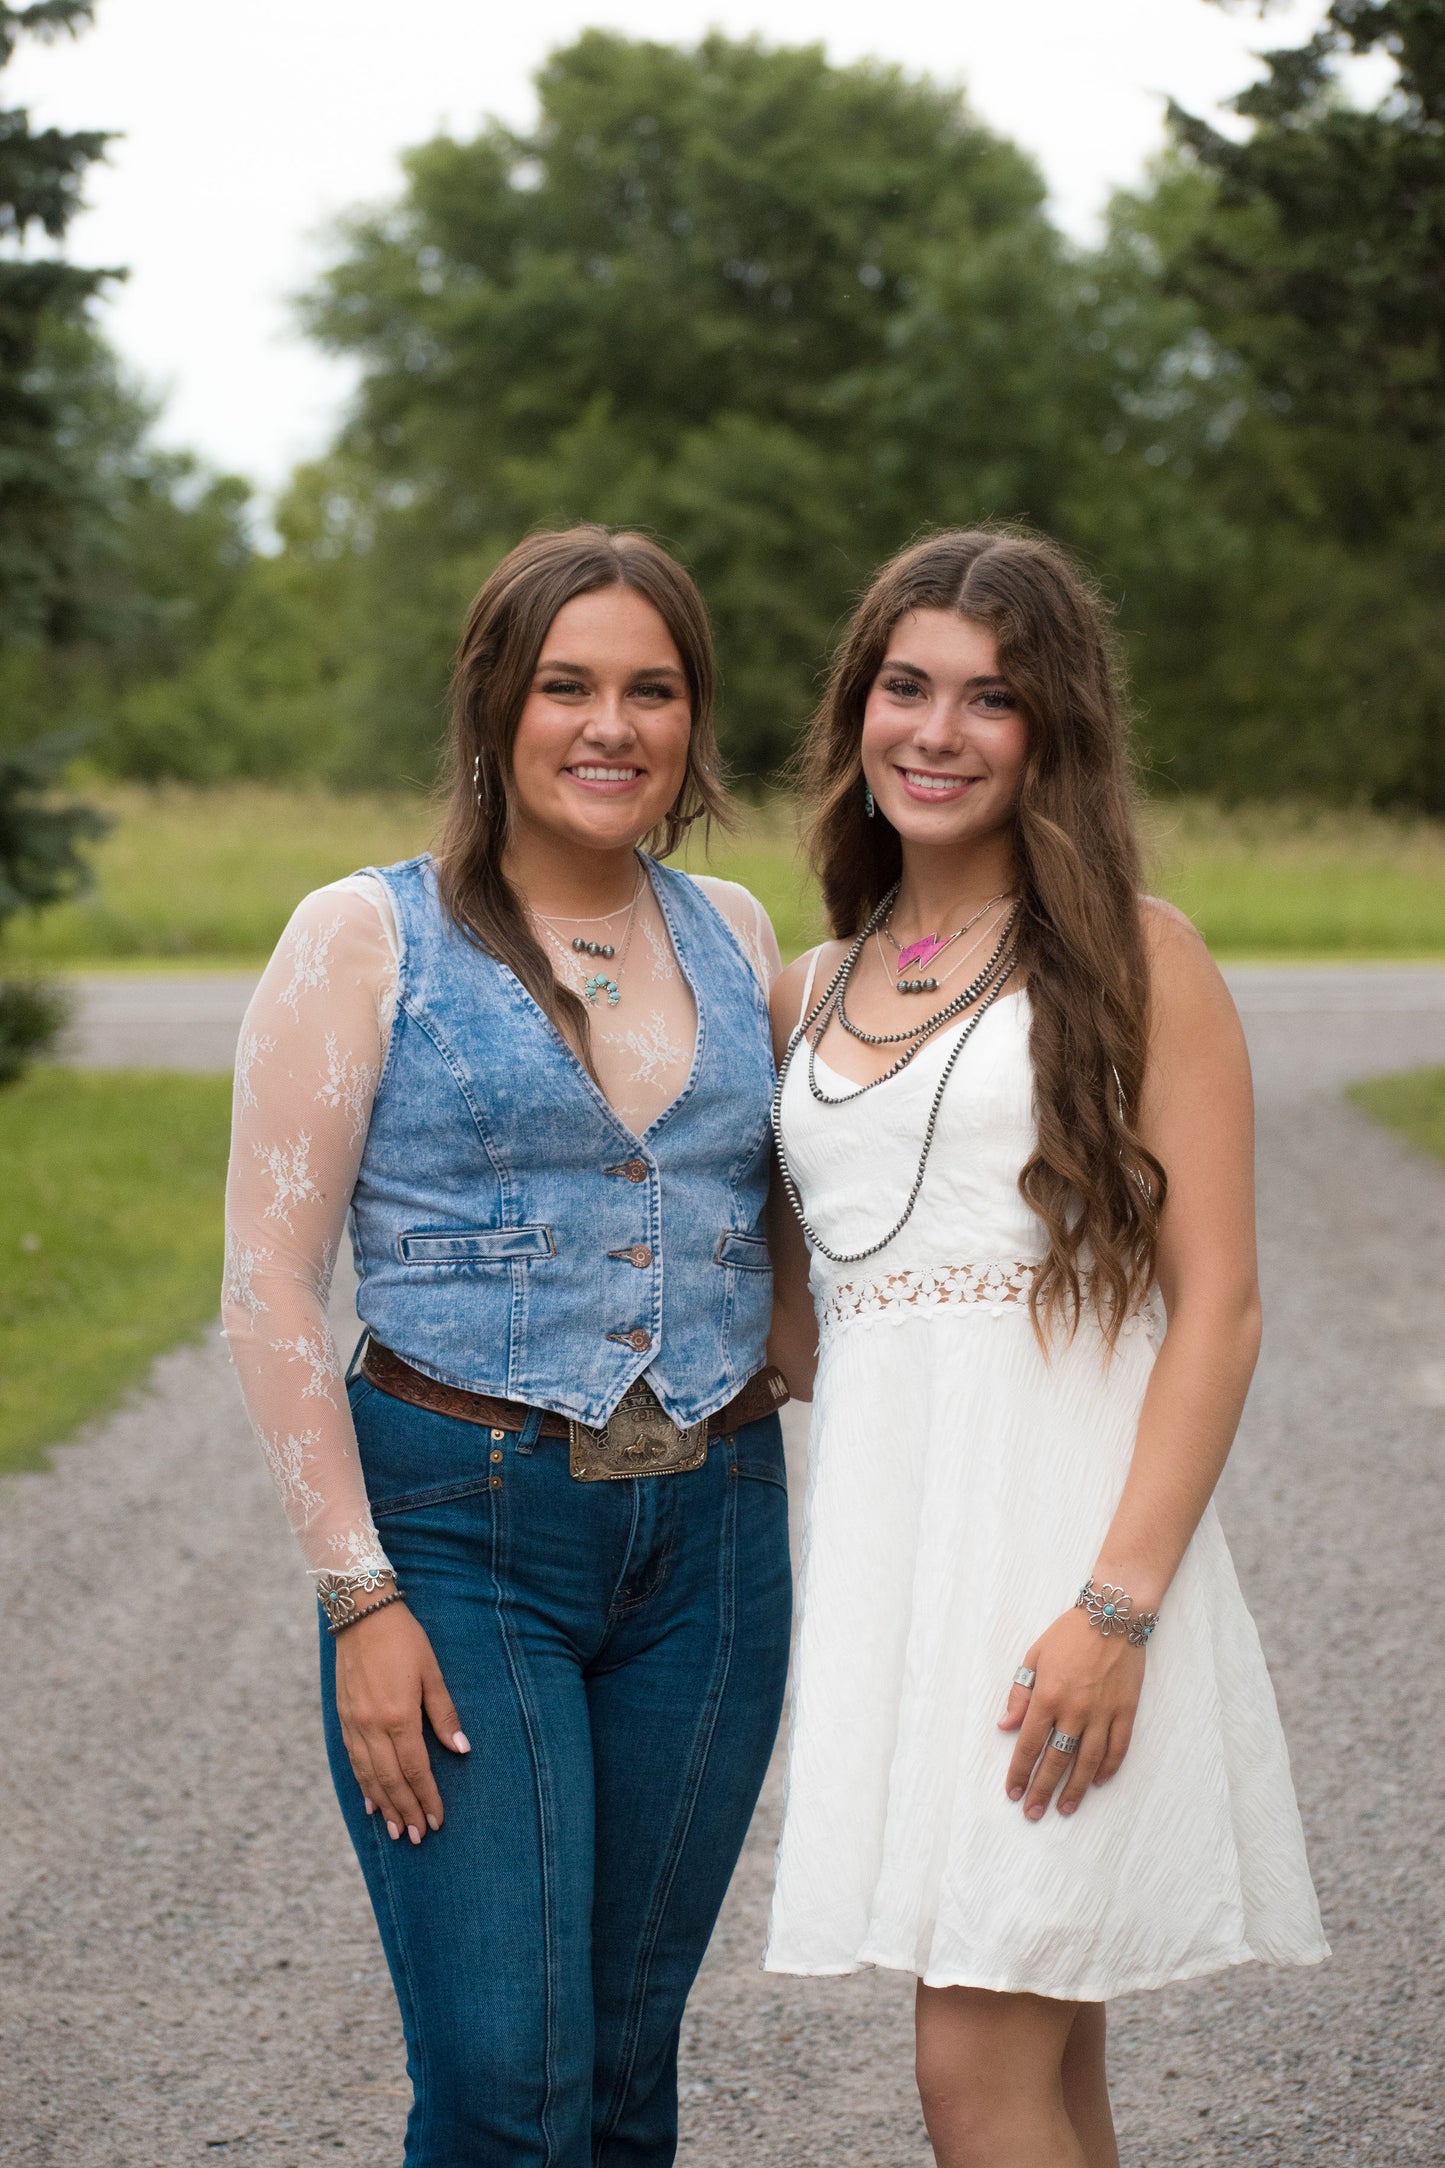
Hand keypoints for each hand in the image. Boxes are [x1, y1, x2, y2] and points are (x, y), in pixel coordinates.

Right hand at [333, 1601, 468, 1843]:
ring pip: (368, 1775)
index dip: (427, 1797)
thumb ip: (444, 1713)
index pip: (415, 1769)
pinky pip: (353, 1760)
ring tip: (395, 1829)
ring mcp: (353, 1723)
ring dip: (383, 1805)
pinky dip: (363, 1784)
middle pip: (390, 1780)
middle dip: (405, 1810)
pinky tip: (371, 1801)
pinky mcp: (343, 1717)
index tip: (436, 1820)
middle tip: (416, 1837)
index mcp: (398, 1715)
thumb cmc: (404, 1639)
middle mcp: (371, 1726)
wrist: (361, 1614)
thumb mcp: (431, 1671)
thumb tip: (461, 1749)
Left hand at [998, 1606, 1143, 1819]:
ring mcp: (1102, 1713)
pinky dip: (1108, 1768)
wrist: (1113, 1616)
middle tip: (1032, 1813)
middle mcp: (1074, 1710)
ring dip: (1074, 1789)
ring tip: (1065, 1809)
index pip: (1029, 1744)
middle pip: (1056, 1760)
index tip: (1012, 1792)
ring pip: (1087, 1762)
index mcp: (1047, 1696)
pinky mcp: (1126, 1711)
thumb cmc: (1069, 1634)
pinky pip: (1118, 1748)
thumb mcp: (1034, 1656)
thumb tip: (1005, 1726)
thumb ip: (1020, 1694)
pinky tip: (1096, 1782)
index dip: (1019, 1772)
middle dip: (1042, 1790)